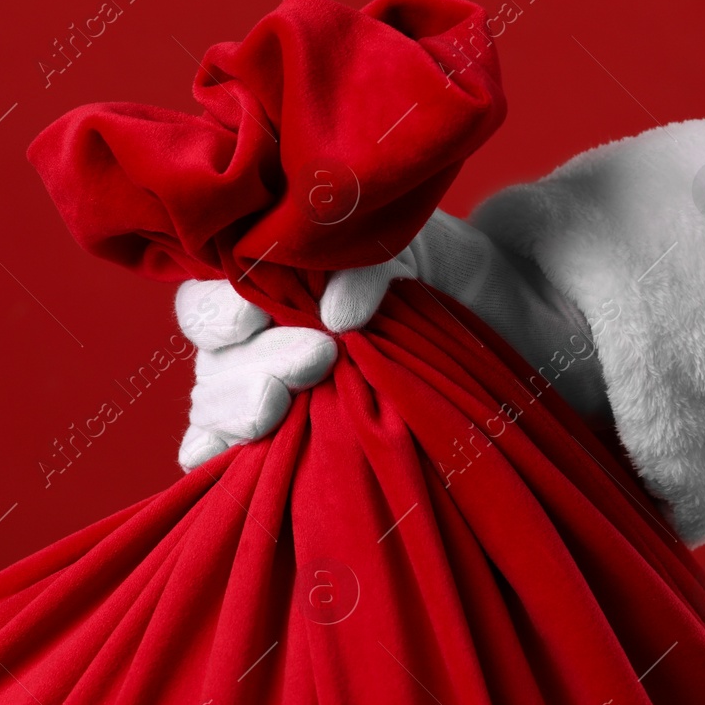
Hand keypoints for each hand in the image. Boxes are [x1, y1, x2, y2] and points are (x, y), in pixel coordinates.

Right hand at [175, 212, 609, 469]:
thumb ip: (361, 268)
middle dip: (255, 363)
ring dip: (241, 410)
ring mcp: (264, 392)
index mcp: (263, 281)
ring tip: (284, 405)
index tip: (257, 316)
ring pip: (215, 407)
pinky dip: (214, 457)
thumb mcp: (403, 246)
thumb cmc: (437, 267)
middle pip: (213, 360)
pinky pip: (222, 455)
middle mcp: (253, 339)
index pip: (207, 299)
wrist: (496, 311)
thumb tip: (336, 315)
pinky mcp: (285, 441)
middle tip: (317, 358)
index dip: (222, 312)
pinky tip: (216, 459)